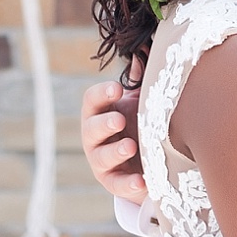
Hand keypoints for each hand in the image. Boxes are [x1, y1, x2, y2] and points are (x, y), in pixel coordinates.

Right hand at [81, 59, 145, 201]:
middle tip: (119, 119)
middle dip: (104, 124)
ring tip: (131, 146)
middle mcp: (95, 136)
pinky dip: (129, 184)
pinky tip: (142, 181)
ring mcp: (102, 160)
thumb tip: (144, 51)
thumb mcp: (141, 101)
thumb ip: (140, 80)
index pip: (92, 100)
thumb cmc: (139, 122)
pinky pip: (118, 184)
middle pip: (91, 128)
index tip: (117, 88)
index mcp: (100, 112)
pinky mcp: (113, 182)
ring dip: (115, 151)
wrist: (145, 158)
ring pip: (101, 157)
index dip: (102, 93)